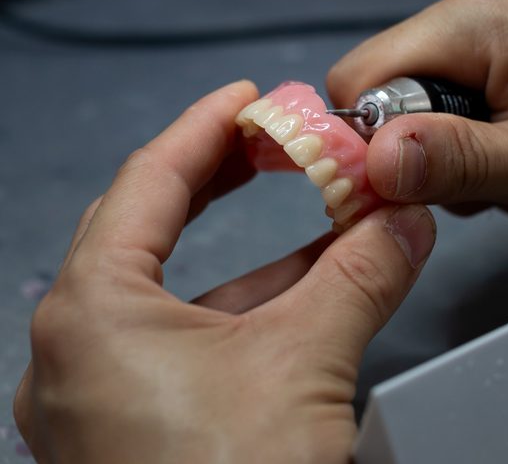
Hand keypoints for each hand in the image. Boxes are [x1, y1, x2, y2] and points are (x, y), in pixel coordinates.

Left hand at [13, 81, 435, 463]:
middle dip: (221, 182)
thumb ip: (361, 276)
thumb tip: (403, 221)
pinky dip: (248, 316)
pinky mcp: (137, 435)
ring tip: (319, 223)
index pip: (150, 182)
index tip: (248, 101)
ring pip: (181, 296)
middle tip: (270, 146)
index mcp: (93, 315)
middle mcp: (80, 354)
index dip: (206, 130)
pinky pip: (190, 346)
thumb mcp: (306, 362)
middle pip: (152, 229)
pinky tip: (306, 302)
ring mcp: (102, 399)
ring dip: (255, 259)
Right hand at [328, 0, 507, 228]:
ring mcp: (503, 1)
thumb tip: (374, 159)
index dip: (372, 142)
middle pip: (394, 82)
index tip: (408, 187)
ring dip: (462, 142)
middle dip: (429, 146)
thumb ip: (456, 162)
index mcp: (486, 14)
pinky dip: (485, 123)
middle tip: (495, 178)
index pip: (362, 77)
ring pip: (427, 87)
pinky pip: (463, 79)